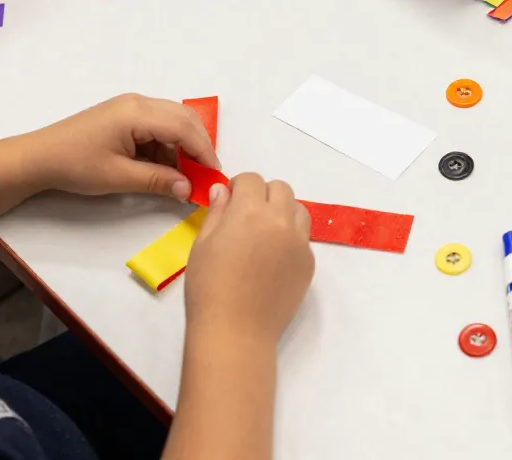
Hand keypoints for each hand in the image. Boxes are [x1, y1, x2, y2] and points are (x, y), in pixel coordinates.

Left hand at [21, 94, 220, 200]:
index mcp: (138, 112)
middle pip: (183, 118)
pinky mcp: (125, 114)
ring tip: (184, 174)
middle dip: (198, 146)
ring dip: (182, 146)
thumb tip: (189, 189)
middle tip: (205, 174)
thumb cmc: (75, 165)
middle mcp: (139, 102)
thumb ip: (158, 180)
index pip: (184, 128)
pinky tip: (163, 166)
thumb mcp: (119, 177)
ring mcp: (131, 106)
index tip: (214, 174)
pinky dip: (167, 144)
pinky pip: (158, 125)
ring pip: (172, 121)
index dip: (203, 151)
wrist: (37, 157)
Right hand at [186, 175, 313, 342]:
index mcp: (250, 211)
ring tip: (264, 233)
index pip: (252, 180)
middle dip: (263, 195)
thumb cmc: (208, 287)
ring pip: (298, 209)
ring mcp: (299, 242)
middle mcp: (281, 220)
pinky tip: (272, 259)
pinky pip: (303, 237)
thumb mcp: (203, 244)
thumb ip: (218, 212)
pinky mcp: (309, 262)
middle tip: (246, 217)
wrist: (236, 331)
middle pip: (280, 189)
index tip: (230, 201)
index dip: (239, 187)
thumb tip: (224, 190)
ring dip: (282, 211)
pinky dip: (290, 238)